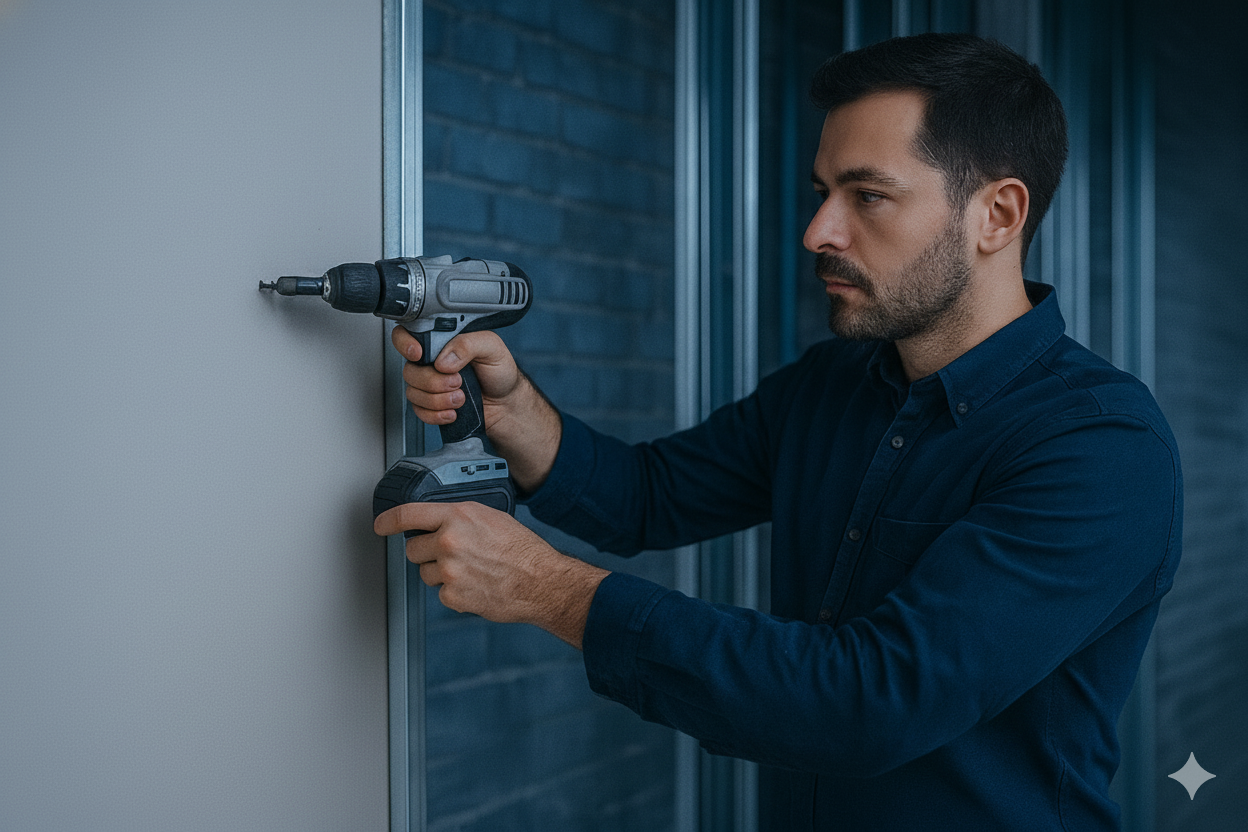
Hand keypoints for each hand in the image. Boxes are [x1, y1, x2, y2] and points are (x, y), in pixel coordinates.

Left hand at [374, 501, 608, 648]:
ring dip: (439, 574)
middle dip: (425, 553)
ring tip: (470, 571)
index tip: (381, 525)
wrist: (541, 581)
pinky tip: (476, 586)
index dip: (389, 521)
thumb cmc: (522, 549)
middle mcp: (449, 541)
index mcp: (458, 516)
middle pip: (412, 548)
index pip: (409, 514)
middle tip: (450, 555)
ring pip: (424, 573)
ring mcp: (449, 570)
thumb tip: (436, 524)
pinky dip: (454, 593)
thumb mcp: (491, 518)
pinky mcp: (452, 595)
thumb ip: (459, 519)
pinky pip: (440, 593)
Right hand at [390, 326, 562, 493]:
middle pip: (409, 370)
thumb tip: (444, 358)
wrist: (506, 404)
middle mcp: (431, 361)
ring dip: (438, 400)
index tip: (419, 354)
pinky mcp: (430, 405)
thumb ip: (469, 344)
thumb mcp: (492, 348)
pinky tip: (453, 411)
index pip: (408, 334)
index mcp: (442, 341)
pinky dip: (436, 414)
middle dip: (433, 382)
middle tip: (458, 382)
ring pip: (413, 392)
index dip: (405, 344)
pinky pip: (419, 411)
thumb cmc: (500, 372)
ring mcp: (429, 384)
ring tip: (462, 398)